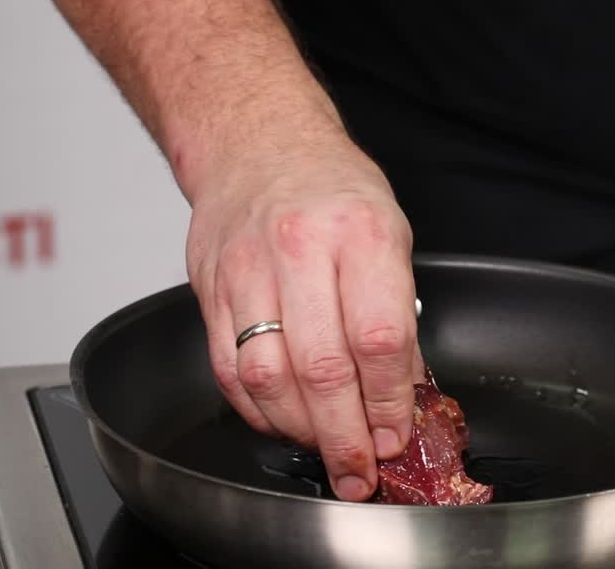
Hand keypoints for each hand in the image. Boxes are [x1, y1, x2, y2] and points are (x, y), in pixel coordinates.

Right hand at [186, 132, 419, 501]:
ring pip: (268, 377)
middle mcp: (301, 250)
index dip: (389, 401)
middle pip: (322, 368)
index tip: (396, 434)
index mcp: (361, 233)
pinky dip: (256, 409)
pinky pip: (228, 368)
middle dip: (346, 435)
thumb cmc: (332, 188)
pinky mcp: (210, 288)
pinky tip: (282, 421)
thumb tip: (404, 390)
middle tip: (361, 471)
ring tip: (324, 450)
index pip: (379, 338)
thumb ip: (398, 312)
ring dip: (299, 431)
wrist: (258, 144)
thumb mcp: (391, 233)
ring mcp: (248, 269)